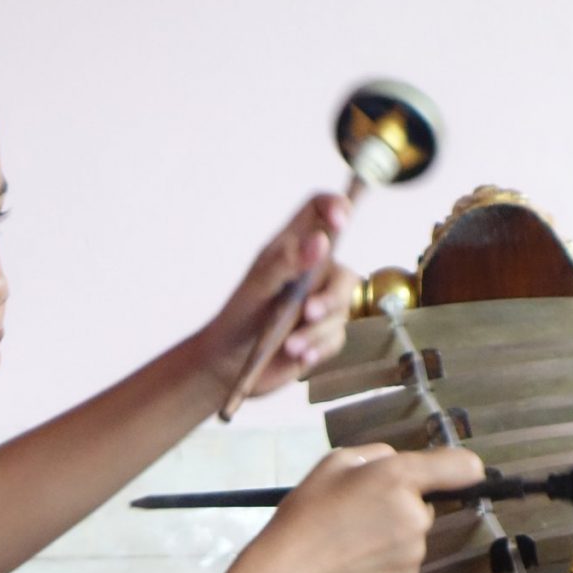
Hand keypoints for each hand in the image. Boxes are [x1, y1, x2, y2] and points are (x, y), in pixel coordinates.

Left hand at [194, 194, 357, 398]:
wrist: (229, 366)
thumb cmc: (239, 317)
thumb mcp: (258, 286)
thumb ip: (288, 262)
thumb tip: (321, 241)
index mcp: (294, 247)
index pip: (320, 211)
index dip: (335, 206)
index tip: (341, 220)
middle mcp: (312, 272)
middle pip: (344, 272)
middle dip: (331, 296)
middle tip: (308, 312)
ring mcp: (320, 303)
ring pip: (342, 310)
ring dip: (317, 330)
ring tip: (290, 345)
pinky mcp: (323, 334)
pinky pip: (336, 337)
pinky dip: (318, 347)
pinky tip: (299, 354)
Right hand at [255, 444, 485, 572]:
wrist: (292, 572)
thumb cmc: (307, 514)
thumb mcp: (335, 462)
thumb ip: (376, 456)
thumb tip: (397, 462)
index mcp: (398, 477)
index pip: (458, 467)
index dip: (463, 468)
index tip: (468, 473)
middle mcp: (415, 515)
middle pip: (423, 508)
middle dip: (401, 510)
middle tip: (360, 518)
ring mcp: (414, 553)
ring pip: (412, 539)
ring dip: (392, 540)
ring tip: (352, 545)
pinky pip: (404, 567)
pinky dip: (387, 566)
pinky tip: (357, 566)